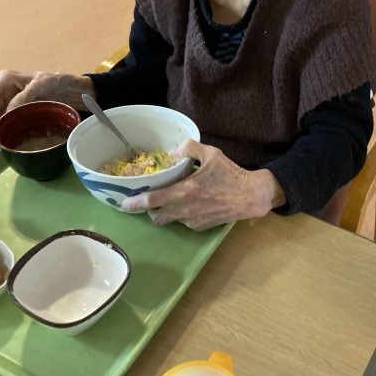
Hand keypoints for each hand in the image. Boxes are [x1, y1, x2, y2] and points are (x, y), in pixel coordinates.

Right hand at [0, 69, 94, 126]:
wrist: (72, 88)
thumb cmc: (57, 81)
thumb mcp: (42, 85)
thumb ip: (24, 96)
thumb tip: (7, 112)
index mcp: (7, 78)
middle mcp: (5, 87)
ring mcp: (10, 98)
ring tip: (3, 136)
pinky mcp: (17, 107)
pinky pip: (6, 117)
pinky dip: (6, 124)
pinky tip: (9, 132)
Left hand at [120, 139, 285, 230]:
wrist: (251, 196)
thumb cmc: (231, 174)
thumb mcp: (211, 154)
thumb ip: (189, 148)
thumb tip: (172, 151)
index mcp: (185, 191)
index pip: (153, 200)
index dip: (135, 204)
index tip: (124, 204)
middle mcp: (186, 209)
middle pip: (156, 217)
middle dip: (149, 211)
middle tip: (149, 201)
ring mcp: (193, 221)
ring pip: (169, 221)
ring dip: (165, 213)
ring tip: (170, 201)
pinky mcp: (200, 227)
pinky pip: (183, 223)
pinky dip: (181, 216)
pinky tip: (189, 205)